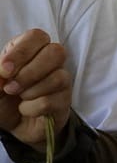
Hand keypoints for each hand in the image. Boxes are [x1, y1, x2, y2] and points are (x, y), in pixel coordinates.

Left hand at [0, 30, 72, 149]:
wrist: (11, 126)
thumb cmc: (1, 99)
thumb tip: (5, 69)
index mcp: (28, 51)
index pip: (37, 36)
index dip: (22, 51)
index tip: (5, 70)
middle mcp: (48, 62)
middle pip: (56, 52)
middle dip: (30, 72)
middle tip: (11, 88)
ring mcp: (60, 80)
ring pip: (58, 77)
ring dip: (31, 91)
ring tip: (19, 99)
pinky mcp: (65, 100)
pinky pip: (53, 100)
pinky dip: (33, 108)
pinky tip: (27, 110)